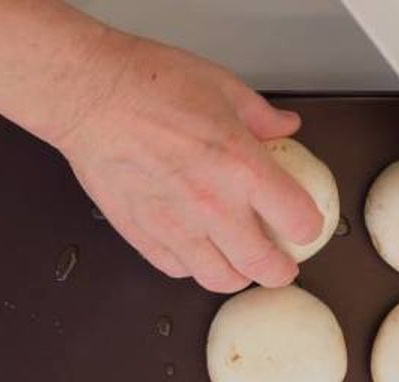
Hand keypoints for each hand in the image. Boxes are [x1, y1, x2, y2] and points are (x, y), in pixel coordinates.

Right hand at [52, 35, 322, 292]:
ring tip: (239, 261)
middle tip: (281, 263)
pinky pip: (178, 270)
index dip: (308, 226)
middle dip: (280, 270)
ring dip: (237, 274)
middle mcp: (213, 206)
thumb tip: (284, 129)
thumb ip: (260, 117)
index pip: (299, 221)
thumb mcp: (222, 87)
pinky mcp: (142, 235)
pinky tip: (196, 248)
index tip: (304, 224)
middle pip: (264, 267)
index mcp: (242, 167)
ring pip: (220, 280)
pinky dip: (193, 265)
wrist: (90, 95)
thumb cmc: (148, 84)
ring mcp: (176, 227)